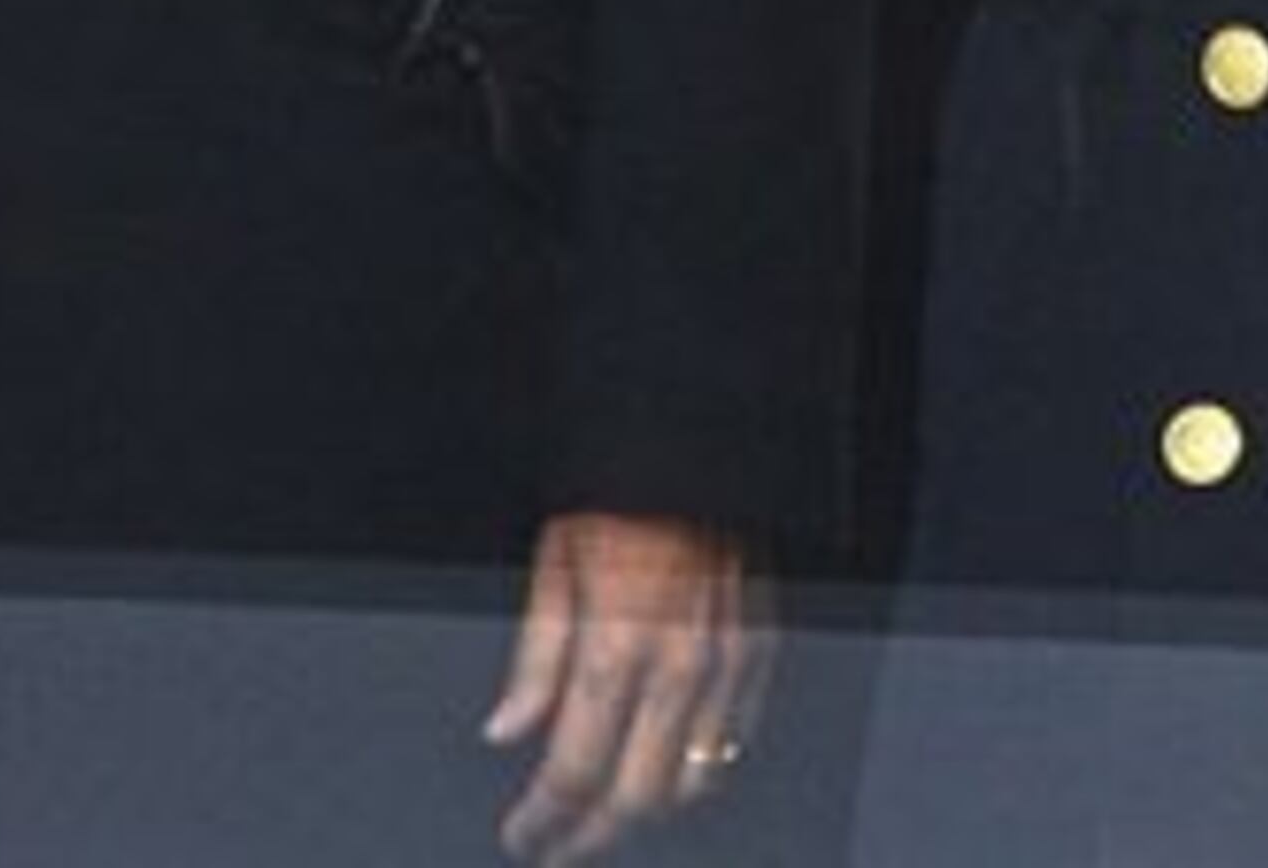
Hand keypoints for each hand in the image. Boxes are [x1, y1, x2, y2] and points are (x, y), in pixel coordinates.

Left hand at [486, 512, 767, 863]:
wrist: (698, 439)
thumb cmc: (618, 488)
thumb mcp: (554, 559)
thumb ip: (535, 657)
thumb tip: (507, 730)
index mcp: (617, 644)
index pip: (574, 770)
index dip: (544, 819)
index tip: (522, 836)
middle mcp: (678, 666)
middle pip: (634, 798)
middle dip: (588, 834)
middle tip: (555, 844)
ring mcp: (727, 665)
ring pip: (689, 784)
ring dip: (642, 810)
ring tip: (603, 813)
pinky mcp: (759, 651)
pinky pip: (733, 744)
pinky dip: (694, 771)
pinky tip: (662, 770)